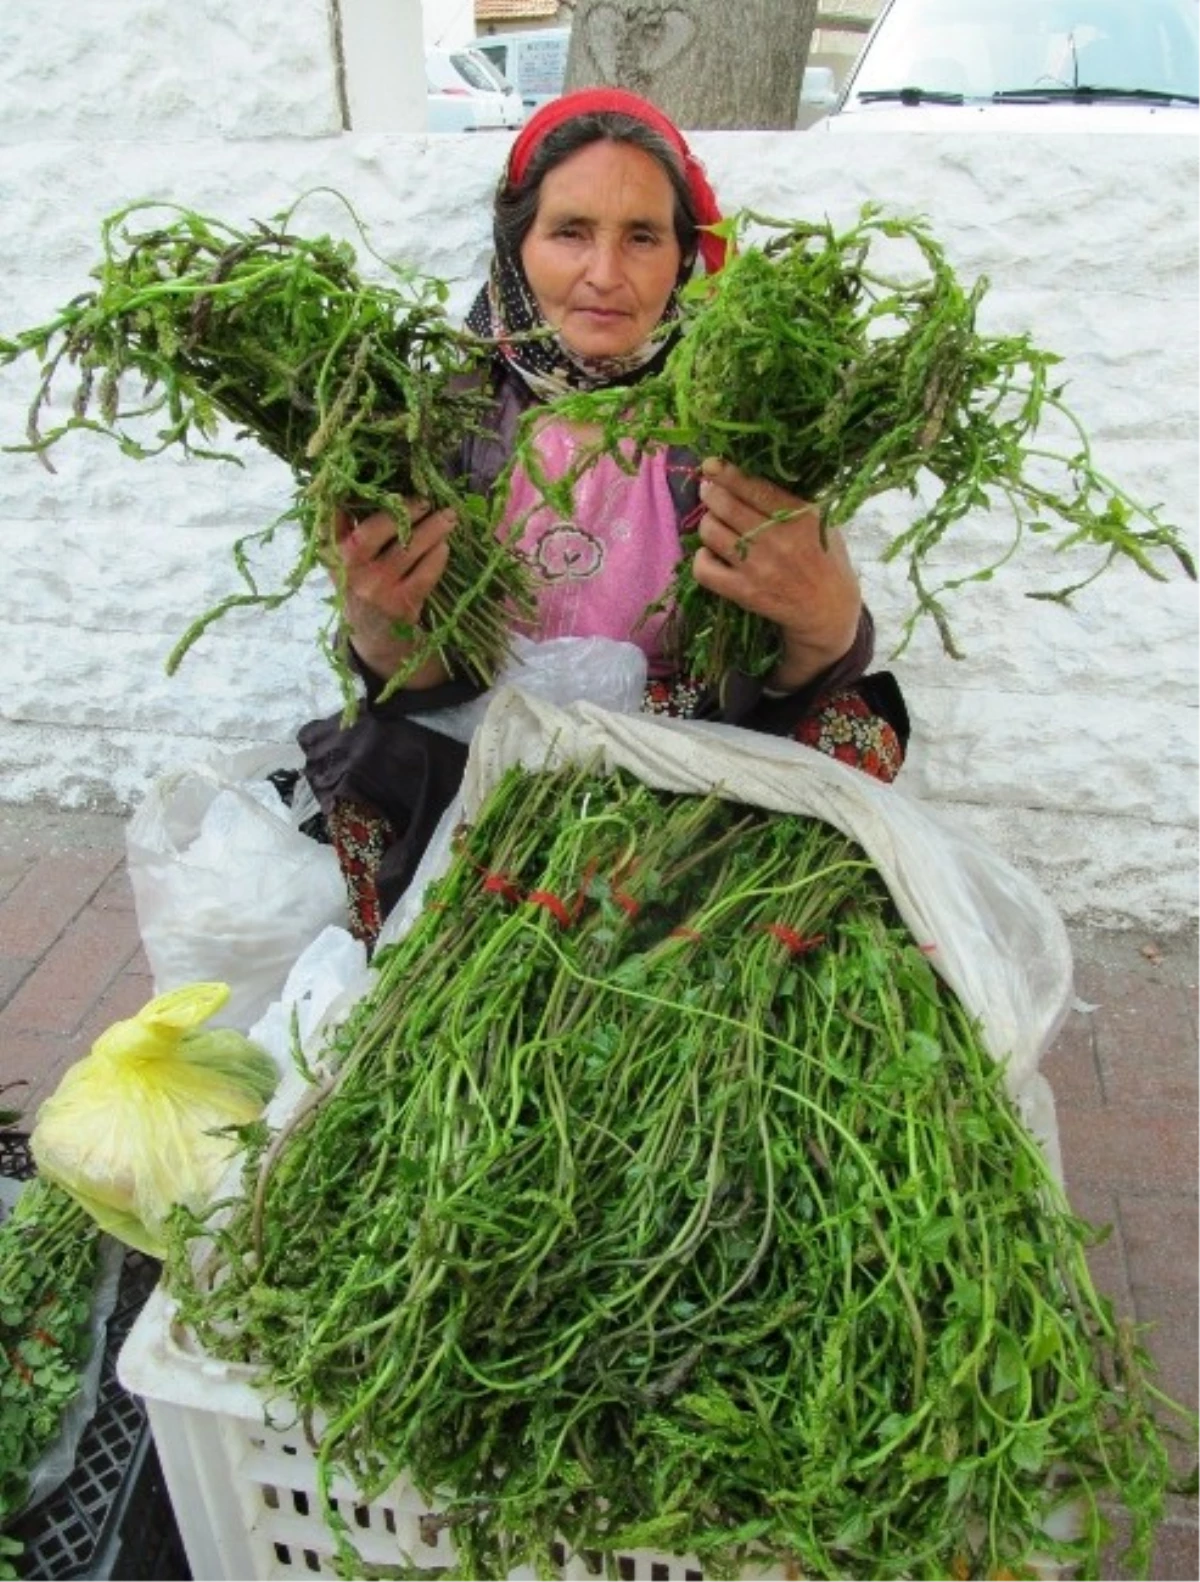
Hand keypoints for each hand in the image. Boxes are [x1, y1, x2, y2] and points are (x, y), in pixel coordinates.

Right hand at [326, 502, 455, 685]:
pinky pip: (424, 574)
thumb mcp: (346, 561)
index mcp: (333, 553)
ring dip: (431, 529)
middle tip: (426, 499)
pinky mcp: (400, 605)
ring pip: (406, 549)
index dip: (350, 497)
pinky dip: (437, 556)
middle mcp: (349, 570)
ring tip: (448, 517)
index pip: (334, 519)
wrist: (375, 638)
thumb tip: (370, 484)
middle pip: (372, 532)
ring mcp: (375, 589)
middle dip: (402, 510)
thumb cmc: (363, 587)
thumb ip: (349, 528)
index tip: (376, 480)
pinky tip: (445, 546)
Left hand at [694, 459, 862, 688]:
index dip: (727, 474)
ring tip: (713, 521)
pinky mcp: (744, 592)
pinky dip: (700, 557)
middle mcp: (778, 539)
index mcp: (800, 517)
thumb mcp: (820, 522)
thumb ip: (791, 501)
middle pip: (726, 506)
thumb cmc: (825, 559)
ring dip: (706, 522)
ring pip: (712, 532)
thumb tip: (747, 475)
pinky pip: (704, 569)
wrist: (828, 610)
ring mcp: (758, 567)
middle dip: (711, 493)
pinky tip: (710, 553)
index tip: (712, 465)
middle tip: (708, 490)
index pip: (755, 487)